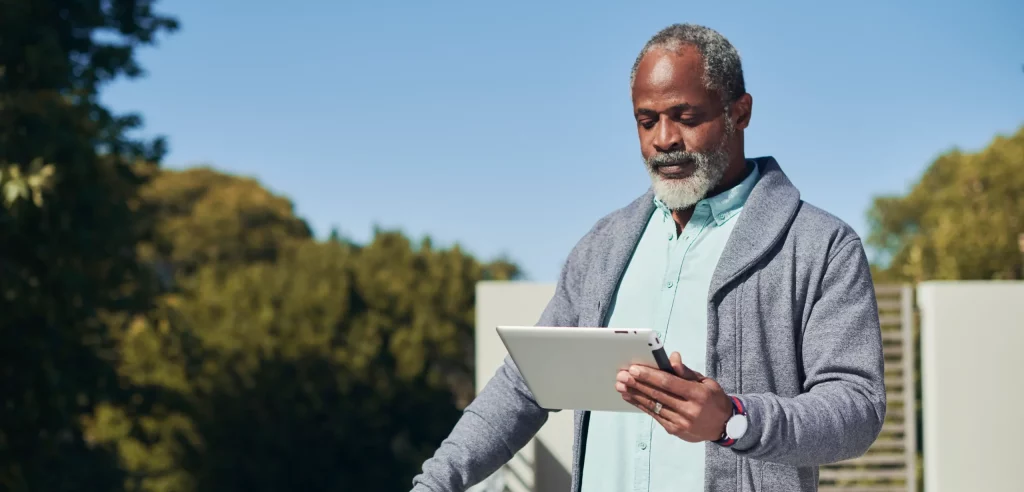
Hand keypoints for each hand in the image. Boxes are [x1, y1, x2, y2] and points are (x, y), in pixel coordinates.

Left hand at [615, 352, 732, 442]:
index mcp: (698, 394)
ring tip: (621, 386)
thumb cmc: (713, 398)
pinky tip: (631, 397)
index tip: (634, 369)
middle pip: (658, 394)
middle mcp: (689, 410)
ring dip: (635, 395)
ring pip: (654, 406)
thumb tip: (672, 357)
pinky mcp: (675, 430)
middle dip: (637, 384)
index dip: (650, 376)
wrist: (724, 426)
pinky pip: (655, 415)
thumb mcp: (706, 381)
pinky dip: (641, 405)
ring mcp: (681, 422)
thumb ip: (686, 371)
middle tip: (621, 376)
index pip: (669, 383)